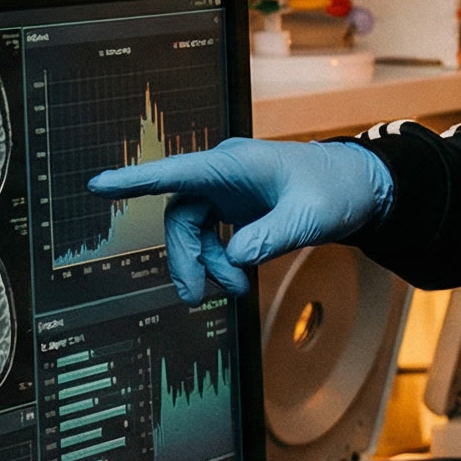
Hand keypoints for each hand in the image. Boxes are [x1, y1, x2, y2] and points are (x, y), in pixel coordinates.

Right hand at [90, 137, 391, 303]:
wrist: (362, 188)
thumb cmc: (336, 190)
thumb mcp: (310, 217)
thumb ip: (273, 237)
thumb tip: (236, 259)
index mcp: (235, 164)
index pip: (177, 172)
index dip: (136, 180)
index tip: (98, 184)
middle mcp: (224, 174)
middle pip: (181, 217)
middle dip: (186, 258)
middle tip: (197, 296)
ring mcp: (228, 191)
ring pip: (194, 232)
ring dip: (207, 265)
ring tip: (235, 290)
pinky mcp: (236, 208)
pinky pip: (212, 238)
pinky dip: (220, 261)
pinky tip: (238, 280)